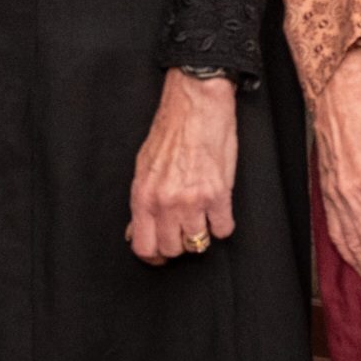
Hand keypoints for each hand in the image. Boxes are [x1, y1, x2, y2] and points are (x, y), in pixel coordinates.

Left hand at [129, 69, 238, 262]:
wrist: (196, 105)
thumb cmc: (170, 131)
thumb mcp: (144, 166)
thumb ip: (142, 202)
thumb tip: (136, 231)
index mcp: (143, 195)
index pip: (143, 247)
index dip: (153, 255)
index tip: (161, 254)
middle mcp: (165, 202)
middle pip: (172, 250)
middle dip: (178, 243)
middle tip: (183, 227)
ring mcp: (193, 201)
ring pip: (197, 244)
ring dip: (201, 233)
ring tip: (201, 213)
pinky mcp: (219, 195)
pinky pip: (223, 230)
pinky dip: (222, 223)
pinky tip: (217, 207)